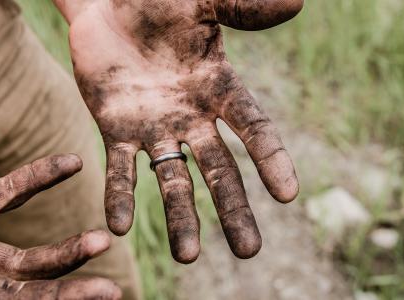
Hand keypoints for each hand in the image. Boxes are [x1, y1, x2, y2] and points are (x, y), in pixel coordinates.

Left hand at [54, 0, 302, 262]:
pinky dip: (119, 196)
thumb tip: (295, 2)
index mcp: (218, 88)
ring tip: (186, 257)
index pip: (253, 128)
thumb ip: (242, 8)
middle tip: (248, 252)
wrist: (108, 6)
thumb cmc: (159, 2)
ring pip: (171, 179)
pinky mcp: (116, 129)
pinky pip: (119, 168)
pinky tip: (118, 227)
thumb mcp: (201, 3)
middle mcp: (191, 117)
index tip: (288, 194)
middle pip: (219, 170)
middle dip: (232, 209)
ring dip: (179, 217)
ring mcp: (154, 128)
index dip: (271, 159)